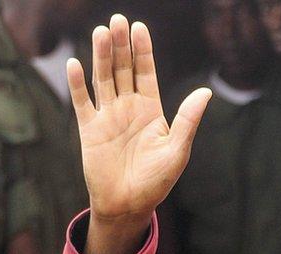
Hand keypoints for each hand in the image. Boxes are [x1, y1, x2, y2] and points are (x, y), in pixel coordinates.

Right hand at [68, 15, 211, 253]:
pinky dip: (76, 84)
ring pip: (102, 79)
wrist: (128, 206)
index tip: (139, 27)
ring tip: (100, 32)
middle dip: (120, 45)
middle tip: (117, 20)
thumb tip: (205, 92)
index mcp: (151, 109)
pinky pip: (82, 102)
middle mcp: (128, 108)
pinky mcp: (89, 130)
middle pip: (123, 69)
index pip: (146, 72)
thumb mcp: (177, 150)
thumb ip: (187, 120)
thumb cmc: (156, 182)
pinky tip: (74, 64)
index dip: (142, 50)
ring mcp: (107, 117)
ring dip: (100, 56)